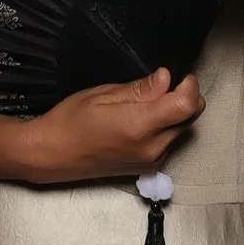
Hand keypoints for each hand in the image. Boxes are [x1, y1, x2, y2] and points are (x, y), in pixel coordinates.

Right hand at [10, 69, 202, 185]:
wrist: (54, 155)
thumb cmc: (70, 120)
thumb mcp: (102, 95)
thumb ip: (139, 90)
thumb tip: (166, 77)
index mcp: (139, 126)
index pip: (186, 106)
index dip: (189, 86)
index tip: (178, 75)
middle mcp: (152, 147)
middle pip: (190, 118)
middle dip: (183, 98)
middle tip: (160, 85)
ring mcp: (152, 161)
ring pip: (181, 131)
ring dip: (174, 114)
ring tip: (145, 103)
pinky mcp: (149, 168)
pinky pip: (170, 142)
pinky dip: (165, 128)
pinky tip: (141, 121)